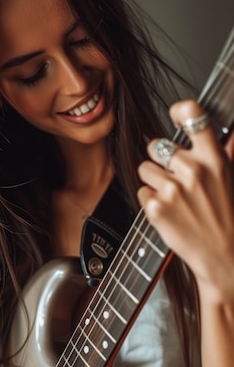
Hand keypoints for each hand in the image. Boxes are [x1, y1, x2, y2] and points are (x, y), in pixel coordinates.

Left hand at [137, 100, 233, 303]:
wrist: (224, 256)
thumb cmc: (227, 217)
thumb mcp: (230, 177)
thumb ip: (222, 152)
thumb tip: (226, 130)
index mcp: (214, 158)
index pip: (192, 114)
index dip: (180, 110)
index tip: (176, 115)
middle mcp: (192, 169)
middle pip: (156, 145)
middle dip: (161, 160)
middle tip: (176, 178)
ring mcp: (172, 189)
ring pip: (145, 169)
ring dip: (155, 182)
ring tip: (175, 199)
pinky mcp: (155, 208)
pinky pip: (141, 192)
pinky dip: (151, 203)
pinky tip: (169, 213)